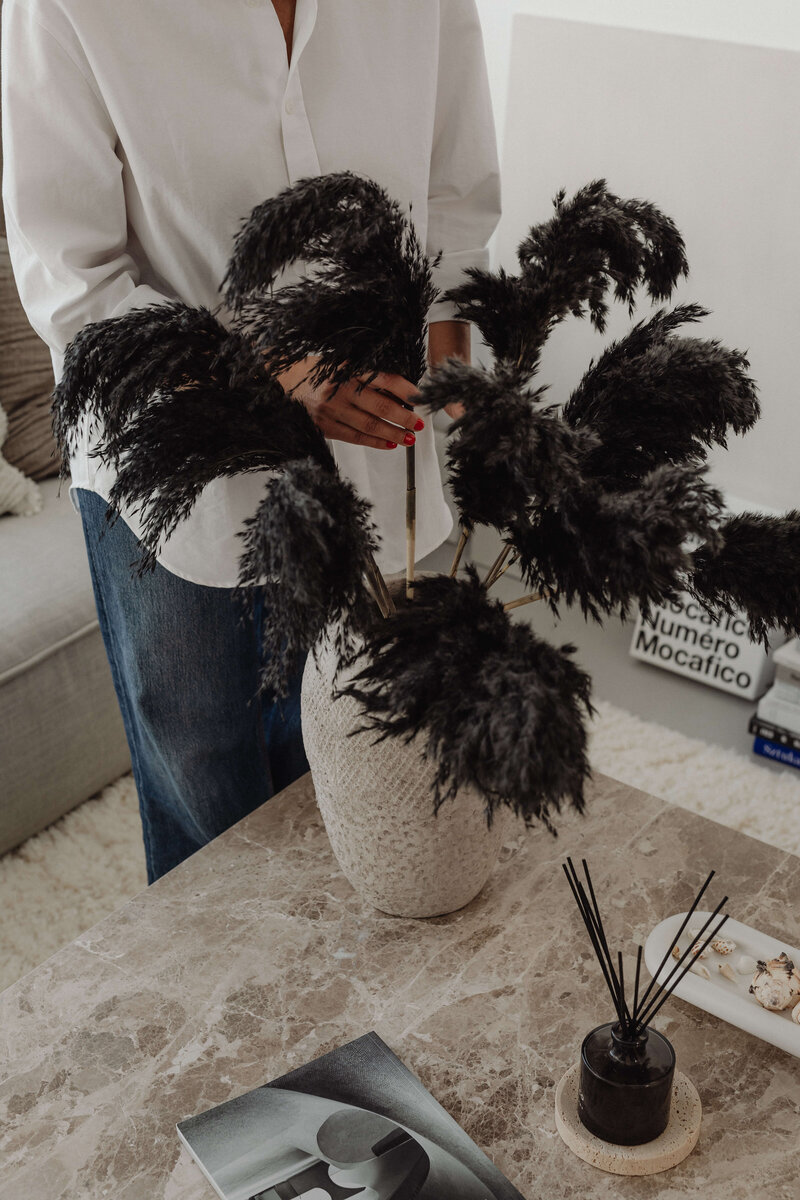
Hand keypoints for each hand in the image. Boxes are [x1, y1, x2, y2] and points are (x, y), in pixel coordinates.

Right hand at [277, 356, 422, 449]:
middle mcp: (338, 389)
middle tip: (419, 424)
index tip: (420, 396)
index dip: (404, 389)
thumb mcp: (339, 364)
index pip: (382, 378)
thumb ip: (365, 376)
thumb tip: (400, 393)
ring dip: (393, 433)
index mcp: (346, 368)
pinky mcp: (324, 426)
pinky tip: (389, 444)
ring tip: (409, 438)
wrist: (279, 382)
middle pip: (379, 406)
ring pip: (369, 425)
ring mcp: (330, 410)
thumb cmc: (314, 372)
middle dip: (403, 417)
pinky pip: (355, 438)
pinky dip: (375, 442)